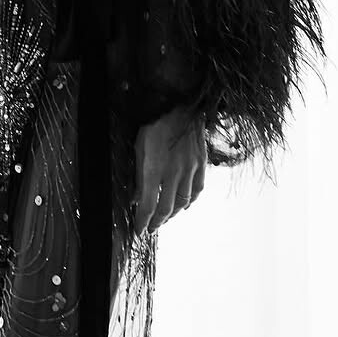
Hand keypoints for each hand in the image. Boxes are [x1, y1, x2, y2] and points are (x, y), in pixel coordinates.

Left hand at [132, 104, 206, 234]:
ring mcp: (189, 169)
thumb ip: (138, 175)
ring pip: (182, 202)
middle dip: (157, 222)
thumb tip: (136, 197)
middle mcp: (173, 172)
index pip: (148, 205)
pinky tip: (184, 205)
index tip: (140, 230)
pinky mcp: (201, 164)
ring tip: (165, 218)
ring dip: (172, 214)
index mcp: (154, 169)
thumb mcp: (139, 148)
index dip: (143, 221)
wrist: (181, 106)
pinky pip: (197, 191)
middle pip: (165, 208)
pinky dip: (190, 202)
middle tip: (151, 228)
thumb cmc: (155, 124)